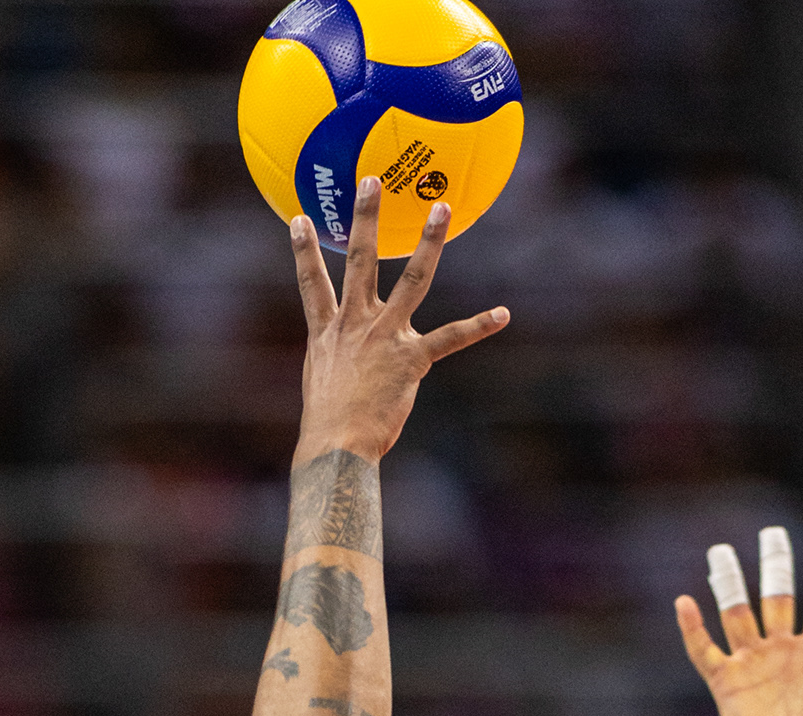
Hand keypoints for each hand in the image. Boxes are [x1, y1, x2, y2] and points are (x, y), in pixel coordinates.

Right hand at [291, 175, 506, 462]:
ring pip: (411, 280)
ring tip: (441, 208)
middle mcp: (355, 325)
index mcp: (327, 333)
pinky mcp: (411, 360)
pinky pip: (450, 339)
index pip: (311, 283)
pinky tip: (503, 315)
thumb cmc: (329, 427)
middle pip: (360, 261)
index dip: (304, 249)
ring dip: (428, 241)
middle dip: (365, 218)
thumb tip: (343, 369)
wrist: (336, 449)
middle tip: (371, 179)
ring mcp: (385, 337)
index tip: (300, 217)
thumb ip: (335, 362)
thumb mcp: (322, 385)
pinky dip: (478, 327)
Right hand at [677, 535, 802, 715]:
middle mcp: (785, 654)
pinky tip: (684, 602)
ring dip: (728, 585)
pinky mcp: (728, 686)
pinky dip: (693, 628)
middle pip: (777, 598)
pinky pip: (706, 651)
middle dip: (773, 566)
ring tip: (719, 552)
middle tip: (770, 534)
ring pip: (738, 615)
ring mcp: (754, 667)